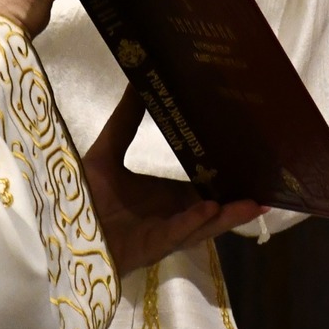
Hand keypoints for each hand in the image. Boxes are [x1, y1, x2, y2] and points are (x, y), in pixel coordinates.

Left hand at [81, 91, 263, 274]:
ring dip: (228, 216)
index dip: (230, 181)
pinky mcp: (149, 246)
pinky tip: (210, 208)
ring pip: (203, 226)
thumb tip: (139, 82)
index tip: (254, 164)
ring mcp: (163, 234)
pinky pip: (175, 234)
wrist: (58, 226)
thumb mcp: (108, 152)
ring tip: (255, 203)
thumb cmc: (84, 193)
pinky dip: (193, 222)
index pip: (207, 190)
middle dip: (240, 203)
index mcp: (167, 198)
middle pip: (214, 211)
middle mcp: (171, 217)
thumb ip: (126, 120)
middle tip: (270, 190)